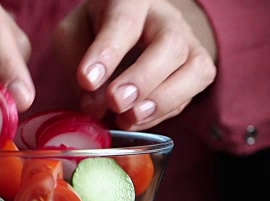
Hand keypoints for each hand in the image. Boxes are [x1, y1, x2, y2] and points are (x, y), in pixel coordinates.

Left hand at [54, 0, 216, 130]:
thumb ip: (77, 64)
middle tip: (115, 102)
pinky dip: (162, 114)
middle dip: (142, 79)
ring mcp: (188, 43)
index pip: (125, 22)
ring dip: (162, 100)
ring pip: (194, 69)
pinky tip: (135, 119)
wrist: (128, 28)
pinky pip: (190, 96)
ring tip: (129, 117)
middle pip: (170, 45)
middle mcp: (166, 18)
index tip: (87, 80)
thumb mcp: (72, 34)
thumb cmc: (95, 29)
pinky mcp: (197, 71)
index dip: (107, 53)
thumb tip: (94, 107)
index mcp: (131, 0)